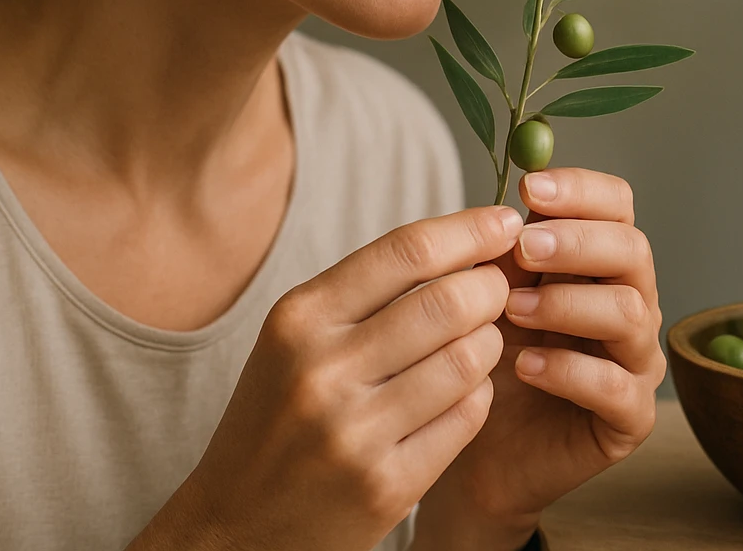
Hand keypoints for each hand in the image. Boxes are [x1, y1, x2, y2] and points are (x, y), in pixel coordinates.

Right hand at [126, 205, 524, 550]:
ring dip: (490, 343)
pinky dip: (479, 395)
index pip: (406, 250)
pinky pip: (468, 416)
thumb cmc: (279, 414)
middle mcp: (322, 372)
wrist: (236, 524)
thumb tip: (469, 237)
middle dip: (492, 287)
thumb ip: (370, 290)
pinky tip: (462, 393)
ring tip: (478, 343)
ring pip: (469, 359)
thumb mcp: (298, 339)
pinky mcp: (386, 486)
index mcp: (298, 320)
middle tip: (499, 290)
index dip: (470, 229)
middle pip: (448, 301)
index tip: (506, 221)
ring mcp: (354, 434)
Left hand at [412, 169, 664, 549]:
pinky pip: (617, 386)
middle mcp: (630, 303)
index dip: (581, 190)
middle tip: (524, 248)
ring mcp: (636, 361)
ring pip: (632, 312)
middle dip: (578, 242)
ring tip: (513, 311)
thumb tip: (503, 206)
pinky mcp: (630, 418)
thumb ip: (503, 251)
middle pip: (633, 250)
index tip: (530, 189)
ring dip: (568, 303)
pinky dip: (570, 370)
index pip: (617, 206)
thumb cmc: (483, 358)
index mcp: (600, 261)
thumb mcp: (487, 293)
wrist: (473, 449)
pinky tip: (525, 366)